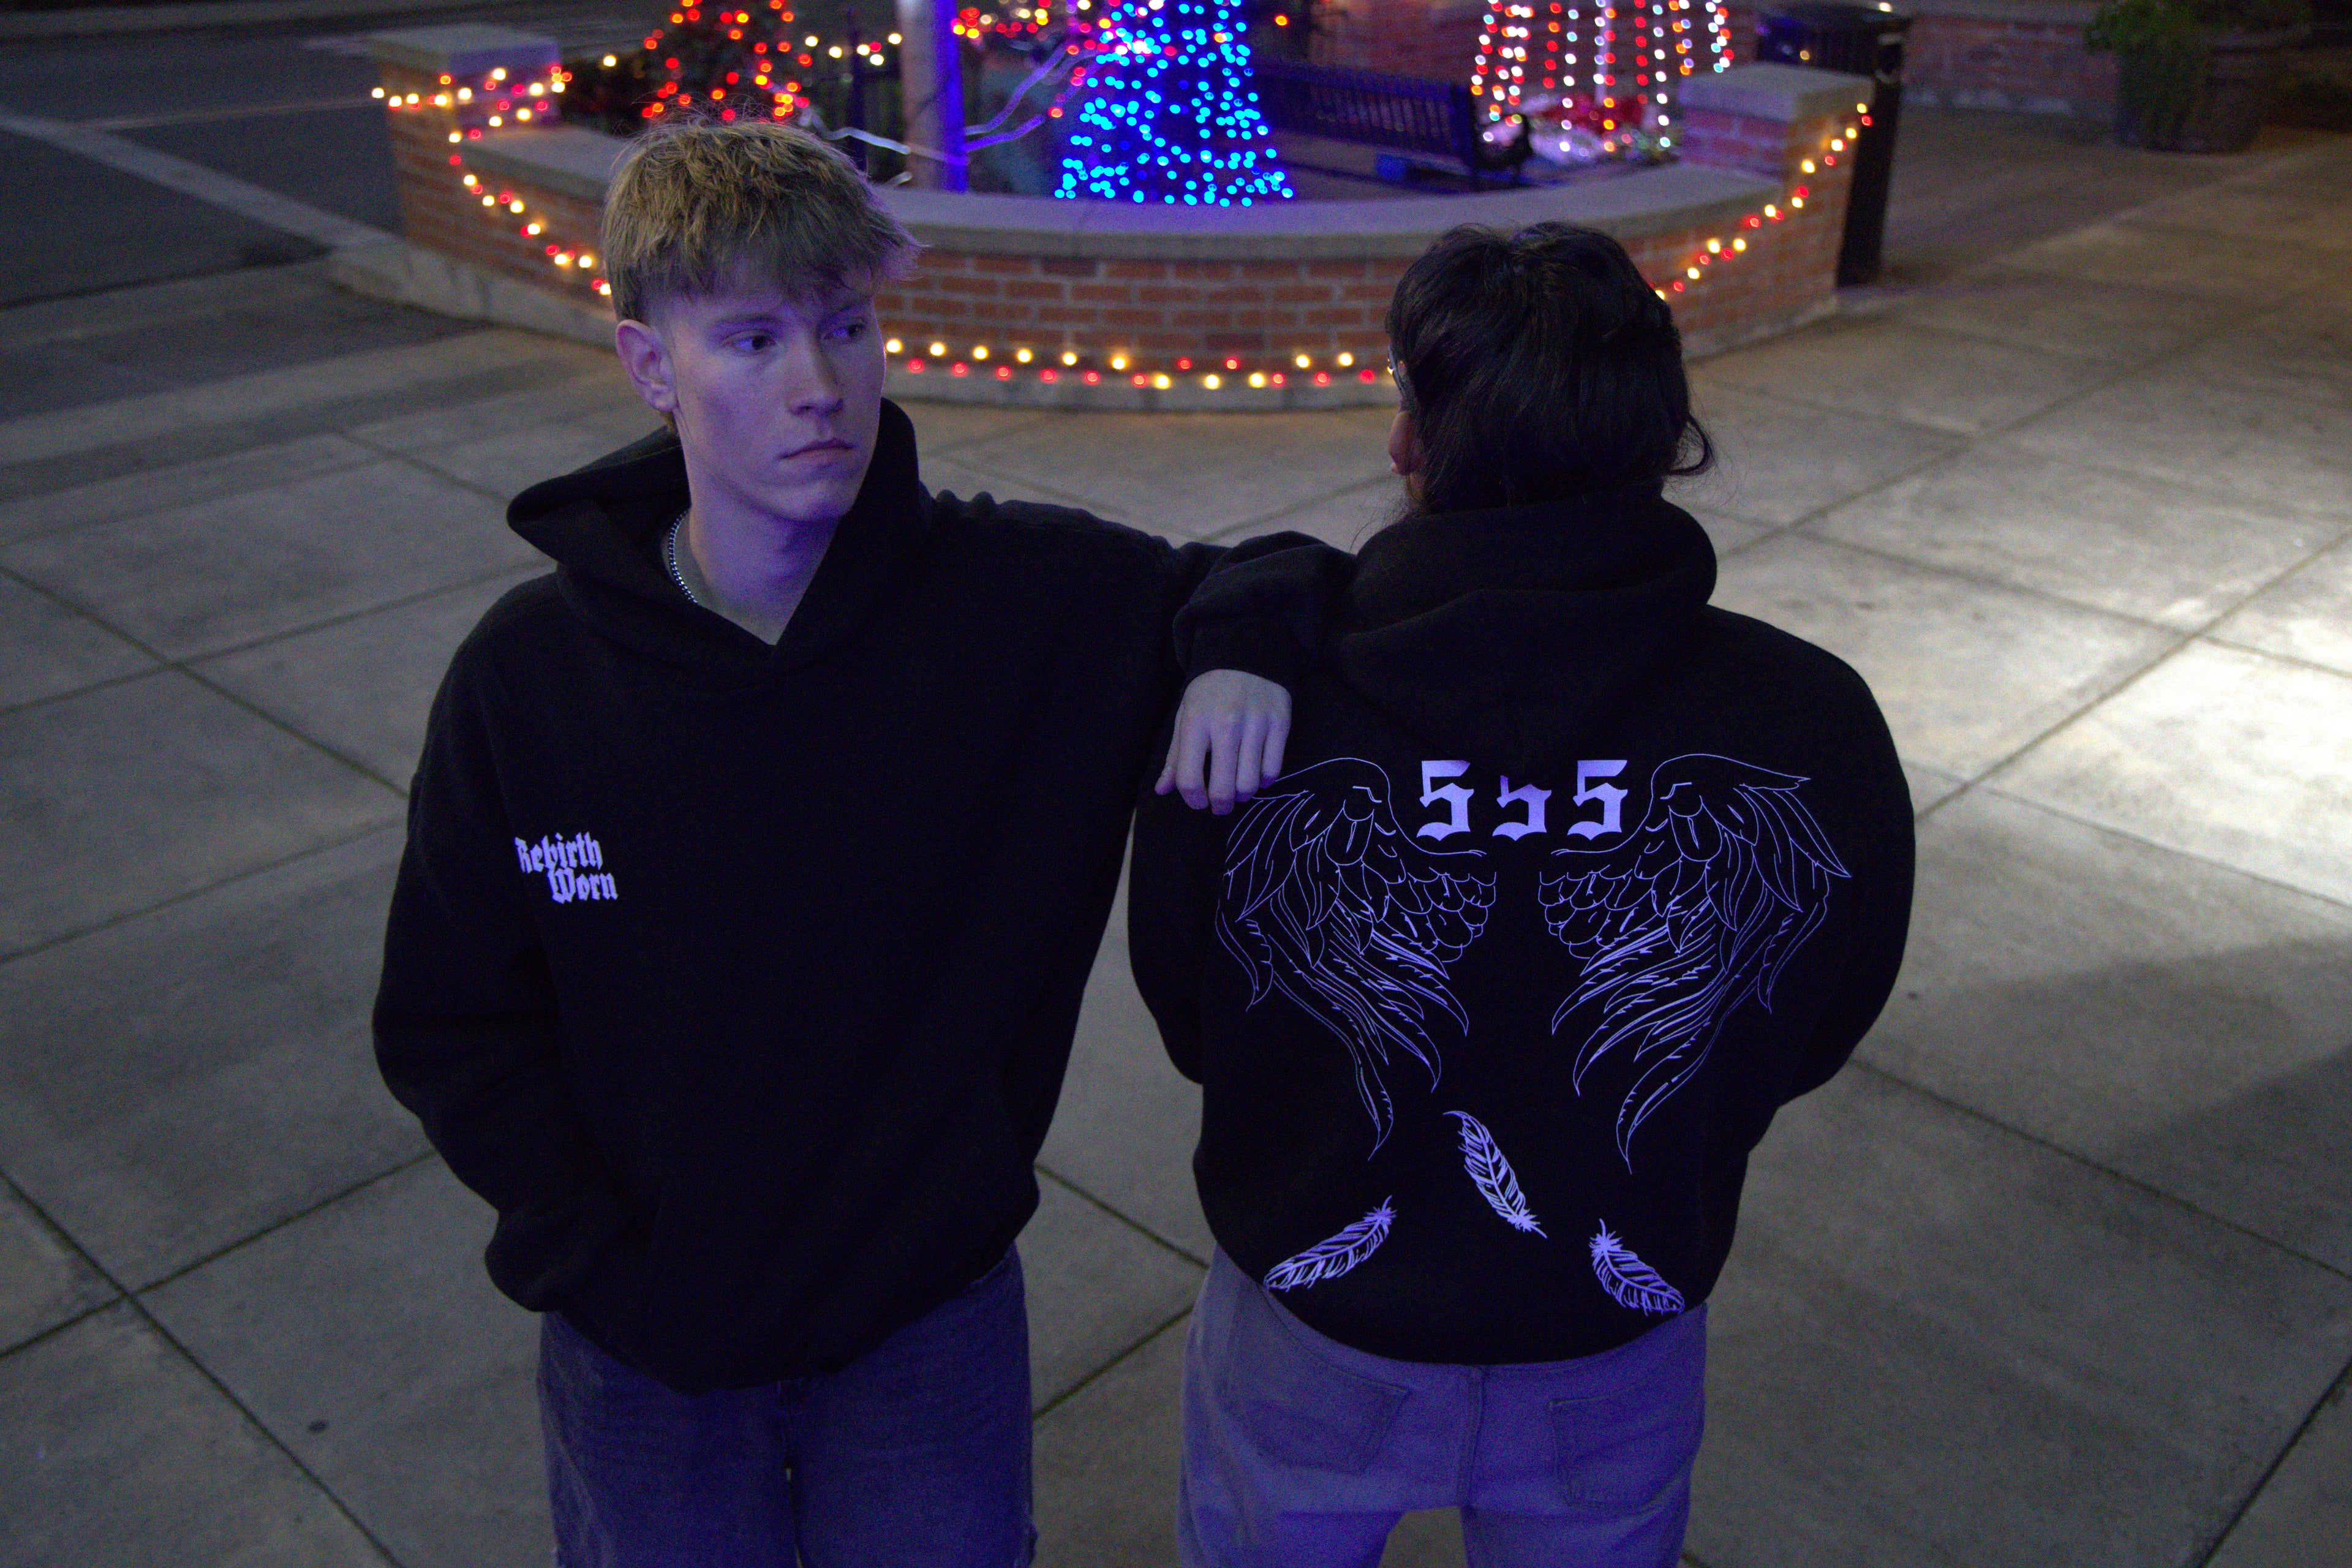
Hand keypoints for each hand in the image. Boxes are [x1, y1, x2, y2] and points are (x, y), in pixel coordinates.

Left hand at [1157, 670, 1290, 814]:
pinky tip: (1257, 774)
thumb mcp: (1185, 715)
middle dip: (1220, 806)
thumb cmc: (1210, 690)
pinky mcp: (1280, 723)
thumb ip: (1175, 755)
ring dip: (1243, 794)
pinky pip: (1273, 769)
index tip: (1198, 802)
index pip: (1190, 779)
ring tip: (1238, 789)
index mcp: (1196, 722)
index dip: (1192, 800)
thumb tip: (1162, 790)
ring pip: (1250, 783)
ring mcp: (1256, 724)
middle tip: (1220, 806)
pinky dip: (1264, 780)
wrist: (1245, 653)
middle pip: (1224, 788)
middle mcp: (1226, 725)